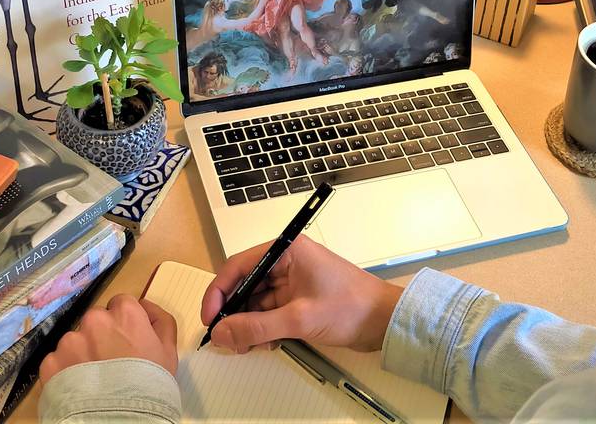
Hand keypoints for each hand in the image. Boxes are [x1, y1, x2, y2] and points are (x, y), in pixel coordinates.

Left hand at [39, 295, 177, 383]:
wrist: (120, 421)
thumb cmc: (149, 386)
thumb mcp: (168, 351)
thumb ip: (160, 320)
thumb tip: (145, 305)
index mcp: (125, 313)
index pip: (120, 303)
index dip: (123, 322)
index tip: (125, 340)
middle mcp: (95, 320)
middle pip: (95, 320)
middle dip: (100, 334)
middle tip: (109, 361)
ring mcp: (69, 341)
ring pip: (75, 340)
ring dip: (81, 352)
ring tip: (92, 378)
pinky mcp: (50, 363)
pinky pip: (57, 360)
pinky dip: (64, 371)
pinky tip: (77, 386)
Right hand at [200, 235, 402, 354]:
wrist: (385, 321)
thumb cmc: (351, 307)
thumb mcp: (299, 318)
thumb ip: (256, 326)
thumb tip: (222, 333)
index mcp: (287, 250)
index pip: (240, 265)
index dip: (220, 291)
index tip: (210, 318)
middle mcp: (287, 260)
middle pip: (245, 284)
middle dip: (233, 312)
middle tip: (226, 339)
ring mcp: (292, 280)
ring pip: (256, 300)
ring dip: (248, 323)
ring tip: (248, 345)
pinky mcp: (298, 297)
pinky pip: (269, 310)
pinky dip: (263, 327)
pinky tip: (266, 342)